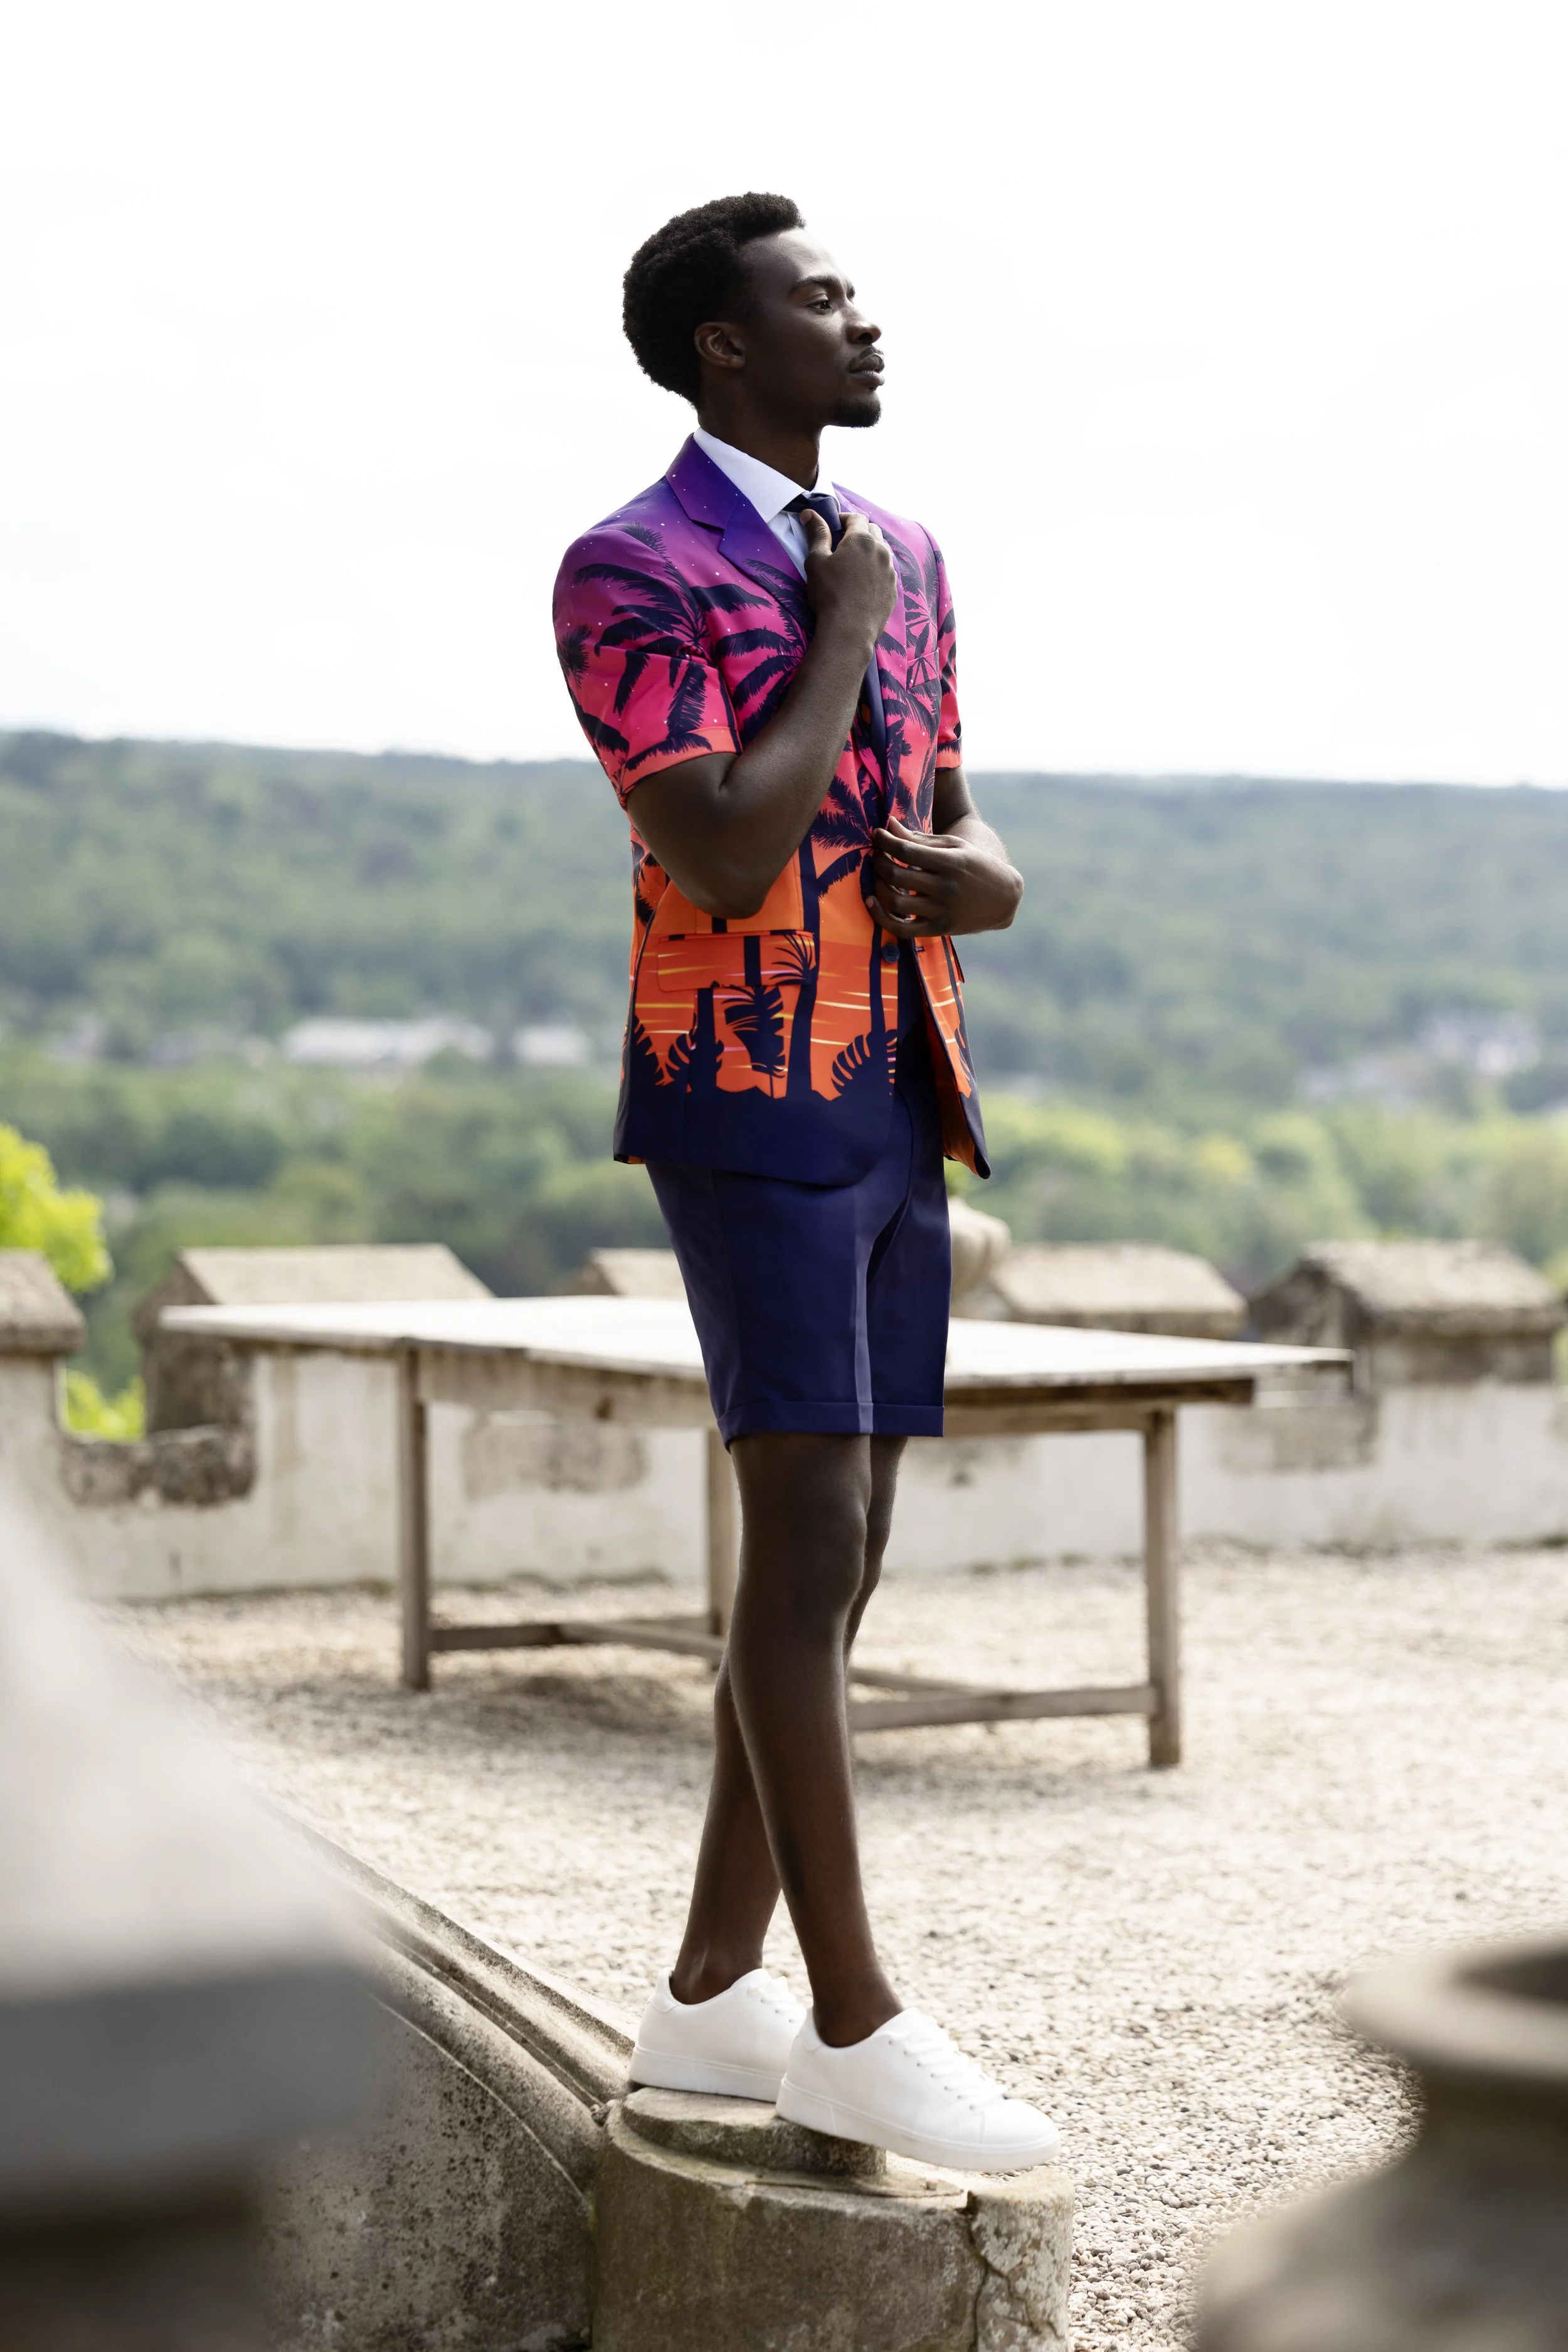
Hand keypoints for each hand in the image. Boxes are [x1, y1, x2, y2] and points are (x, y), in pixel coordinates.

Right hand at [800, 508, 895, 658]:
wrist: (849, 631)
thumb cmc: (828, 594)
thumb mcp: (816, 561)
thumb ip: (816, 533)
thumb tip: (809, 512)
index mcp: (862, 539)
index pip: (856, 518)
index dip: (844, 518)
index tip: (834, 526)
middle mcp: (881, 551)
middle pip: (873, 531)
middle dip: (859, 532)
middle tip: (843, 544)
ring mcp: (890, 571)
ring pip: (882, 551)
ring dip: (869, 550)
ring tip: (854, 563)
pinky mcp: (894, 589)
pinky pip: (886, 572)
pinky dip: (876, 570)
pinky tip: (863, 583)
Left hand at [867, 817, 1023, 937]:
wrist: (1003, 897)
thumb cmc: (975, 865)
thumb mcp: (953, 846)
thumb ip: (920, 839)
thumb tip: (888, 824)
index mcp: (951, 862)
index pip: (906, 850)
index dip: (885, 841)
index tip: (876, 834)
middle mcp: (946, 888)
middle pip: (896, 875)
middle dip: (878, 862)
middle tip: (876, 855)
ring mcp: (942, 911)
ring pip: (895, 901)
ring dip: (877, 885)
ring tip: (877, 875)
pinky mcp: (938, 929)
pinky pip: (901, 929)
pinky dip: (881, 917)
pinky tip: (872, 902)